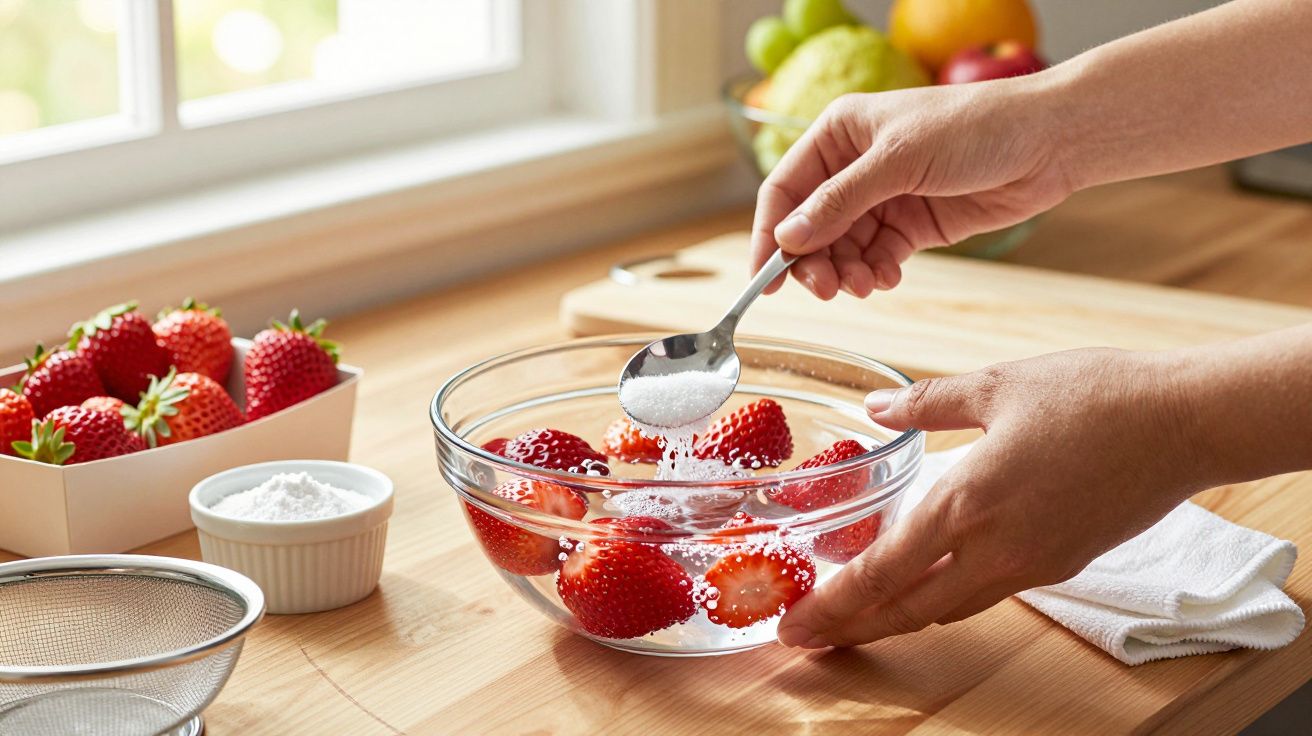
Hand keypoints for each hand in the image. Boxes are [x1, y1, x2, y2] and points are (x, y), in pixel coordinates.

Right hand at [751, 77, 1072, 298]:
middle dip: (814, 262)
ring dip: (847, 273)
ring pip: (842, 249)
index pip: (785, 190)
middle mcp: (854, 166)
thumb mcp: (899, 159)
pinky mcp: (912, 225)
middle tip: (828, 290)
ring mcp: (883, 197)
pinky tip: (888, 277)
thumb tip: (788, 237)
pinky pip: (876, 258)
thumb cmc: (977, 127)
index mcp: (839, 133)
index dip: (769, 235)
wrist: (1050, 141)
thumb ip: (841, 201)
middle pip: (810, 227)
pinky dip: (876, 273)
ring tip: (866, 285)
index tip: (764, 281)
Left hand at [777, 348, 1206, 647]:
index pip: (882, 574)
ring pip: (947, 609)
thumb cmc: (1094, 395)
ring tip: (853, 618)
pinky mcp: (1061, 564)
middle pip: (907, 611)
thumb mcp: (997, 384)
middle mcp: (995, 549)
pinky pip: (985, 593)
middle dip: (850, 628)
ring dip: (895, 618)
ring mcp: (1032, 565)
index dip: (833, 605)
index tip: (794, 624)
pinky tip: (925, 584)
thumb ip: (927, 403)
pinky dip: (942, 599)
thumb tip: (877, 408)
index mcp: (968, 504)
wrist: (1186, 422)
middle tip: (805, 637)